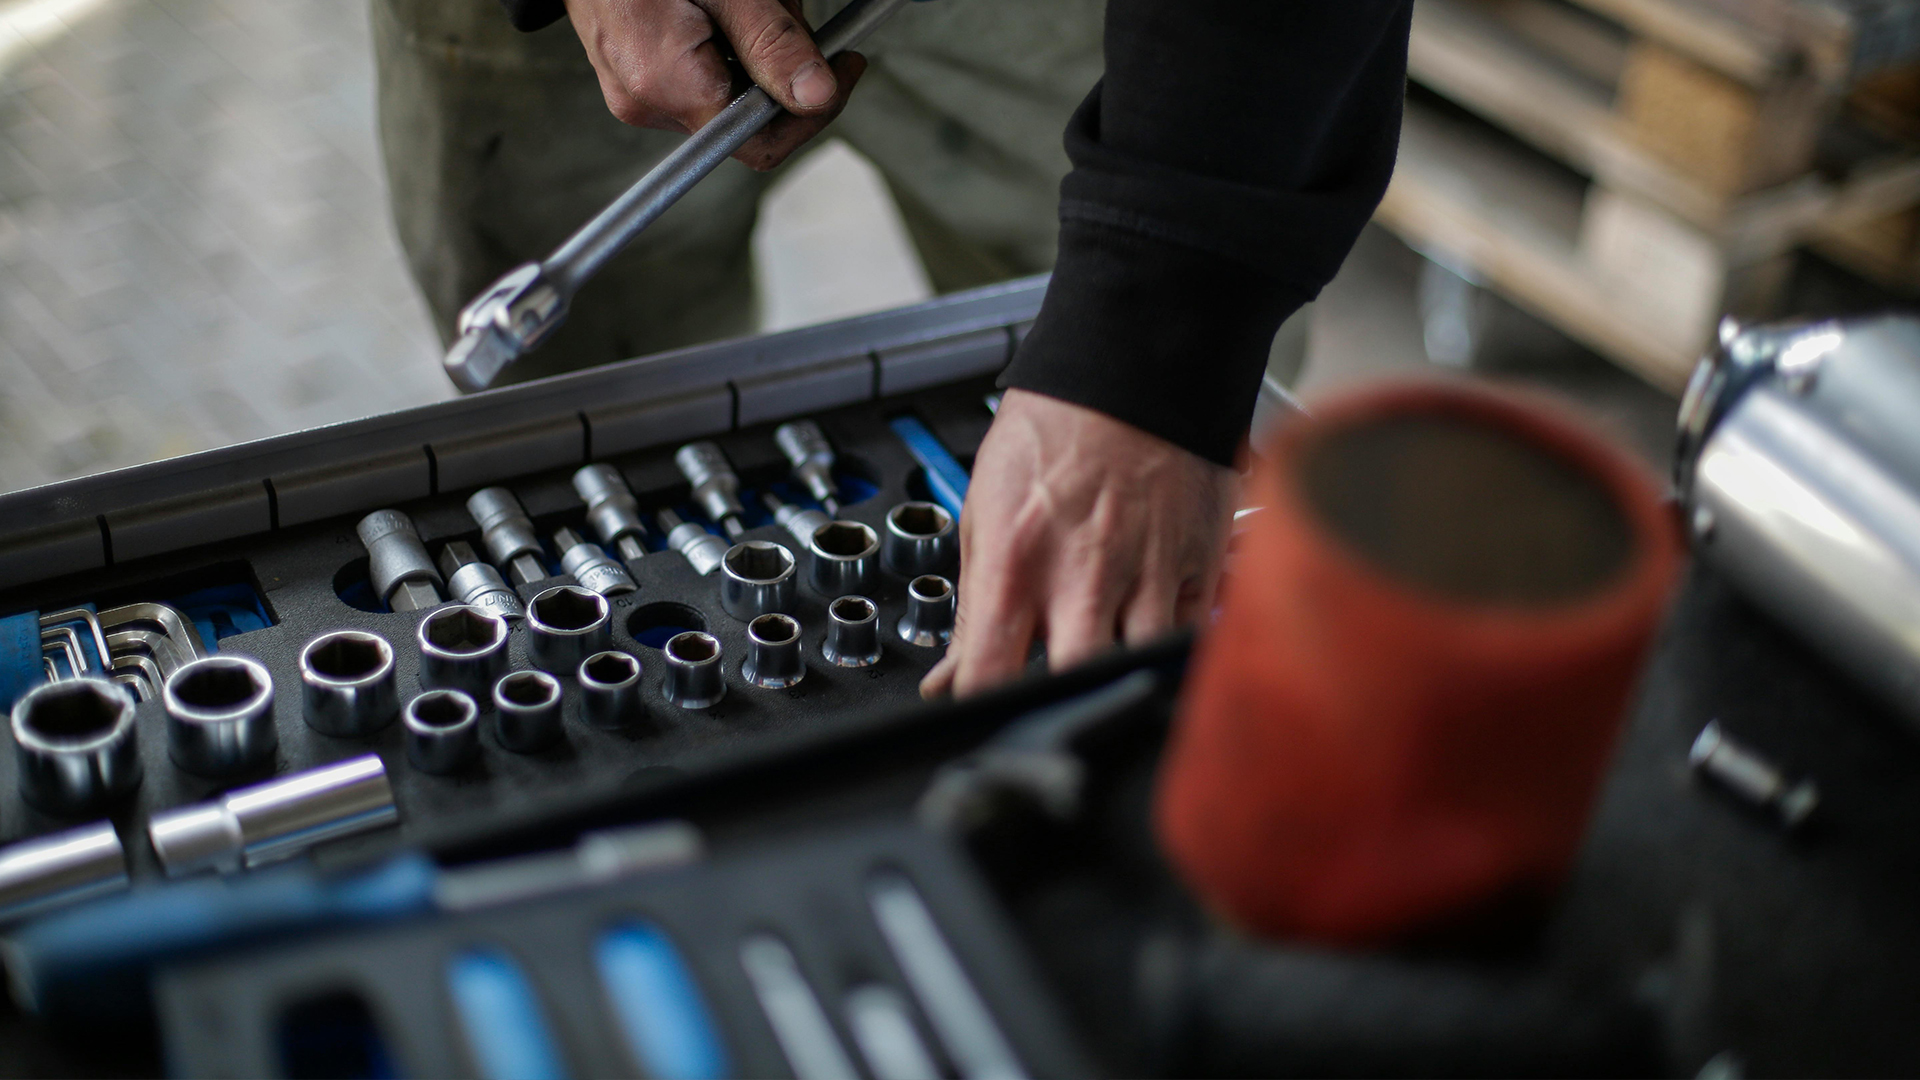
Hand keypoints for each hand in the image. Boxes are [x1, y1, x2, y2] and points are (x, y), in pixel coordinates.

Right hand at [566, 0, 866, 170]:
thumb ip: (771, 43)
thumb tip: (817, 96)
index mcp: (668, 86)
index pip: (759, 143)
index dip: (812, 114)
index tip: (843, 69)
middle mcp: (646, 103)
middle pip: (748, 116)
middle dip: (783, 66)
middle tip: (790, 10)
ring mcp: (637, 95)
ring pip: (730, 94)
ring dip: (757, 51)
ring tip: (748, 0)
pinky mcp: (636, 79)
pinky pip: (700, 79)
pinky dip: (727, 47)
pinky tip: (722, 8)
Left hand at [921, 389, 1238, 698]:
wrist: (1131, 367)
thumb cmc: (1052, 431)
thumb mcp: (985, 512)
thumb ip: (973, 606)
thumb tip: (952, 677)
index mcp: (1016, 564)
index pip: (990, 678)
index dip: (981, 712)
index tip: (981, 715)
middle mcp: (1084, 577)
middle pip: (1071, 689)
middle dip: (1057, 704)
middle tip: (1048, 696)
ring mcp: (1149, 575)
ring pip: (1139, 672)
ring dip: (1118, 678)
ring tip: (1103, 660)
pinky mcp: (1200, 566)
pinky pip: (1186, 637)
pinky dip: (1167, 646)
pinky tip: (1148, 628)